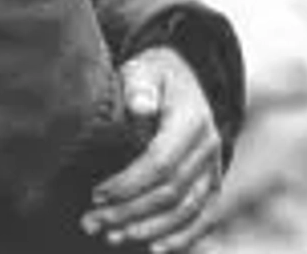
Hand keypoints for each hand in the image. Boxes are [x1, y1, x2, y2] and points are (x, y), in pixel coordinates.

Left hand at [80, 47, 223, 251]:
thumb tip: (140, 106)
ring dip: (148, 228)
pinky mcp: (213, 183)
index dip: (128, 183)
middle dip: (129, 211)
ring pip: (186, 209)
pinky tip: (154, 249)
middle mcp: (209, 145)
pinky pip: (205, 217)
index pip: (161, 161)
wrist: (182, 80)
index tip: (96, 194)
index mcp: (192, 118)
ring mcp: (215, 166)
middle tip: (92, 222)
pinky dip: (183, 237)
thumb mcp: (144, 70)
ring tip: (112, 237)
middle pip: (171, 191)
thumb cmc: (153, 79)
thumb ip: (140, 87)